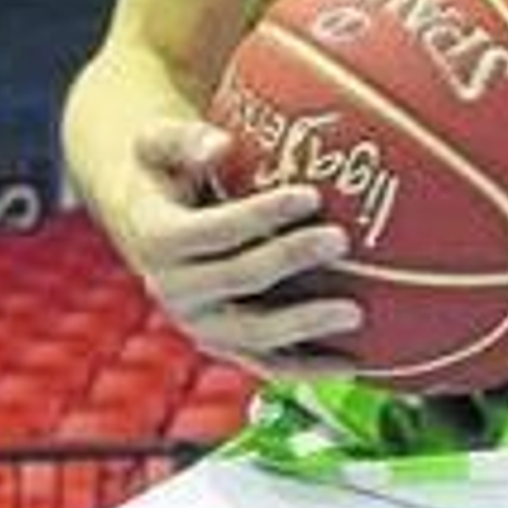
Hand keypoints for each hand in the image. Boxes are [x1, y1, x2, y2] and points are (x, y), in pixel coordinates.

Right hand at [117, 120, 362, 379]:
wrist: (152, 222)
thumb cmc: (170, 169)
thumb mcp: (159, 143)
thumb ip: (185, 139)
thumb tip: (221, 145)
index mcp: (157, 238)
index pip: (209, 231)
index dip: (258, 216)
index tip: (310, 194)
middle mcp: (173, 289)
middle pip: (236, 281)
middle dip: (289, 260)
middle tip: (341, 239)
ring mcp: (199, 324)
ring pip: (252, 335)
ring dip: (304, 325)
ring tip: (355, 313)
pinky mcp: (225, 345)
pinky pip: (267, 364)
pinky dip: (308, 367)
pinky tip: (354, 363)